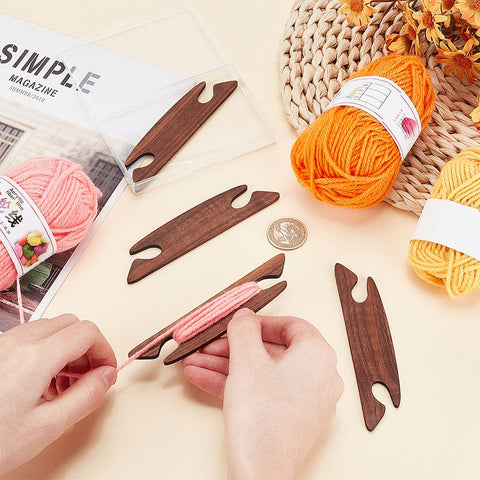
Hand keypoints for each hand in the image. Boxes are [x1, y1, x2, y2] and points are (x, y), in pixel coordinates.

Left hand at [0, 315, 116, 474]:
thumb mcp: (47, 427)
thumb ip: (86, 397)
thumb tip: (106, 376)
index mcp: (37, 357)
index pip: (88, 332)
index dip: (105, 350)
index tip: (107, 370)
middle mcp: (20, 342)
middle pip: (72, 324)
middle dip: (88, 347)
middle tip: (89, 377)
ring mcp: (5, 344)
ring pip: (52, 328)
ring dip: (68, 349)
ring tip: (65, 384)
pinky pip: (32, 338)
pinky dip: (49, 351)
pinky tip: (44, 382)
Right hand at [182, 308, 343, 479]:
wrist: (259, 470)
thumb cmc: (260, 417)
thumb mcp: (245, 359)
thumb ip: (243, 329)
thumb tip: (244, 316)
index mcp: (317, 355)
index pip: (291, 325)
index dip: (260, 322)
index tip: (239, 325)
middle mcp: (319, 376)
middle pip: (271, 350)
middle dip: (233, 348)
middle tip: (211, 346)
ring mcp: (307, 400)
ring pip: (263, 372)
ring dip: (227, 365)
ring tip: (197, 363)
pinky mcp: (293, 418)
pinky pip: (264, 391)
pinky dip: (237, 383)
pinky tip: (203, 379)